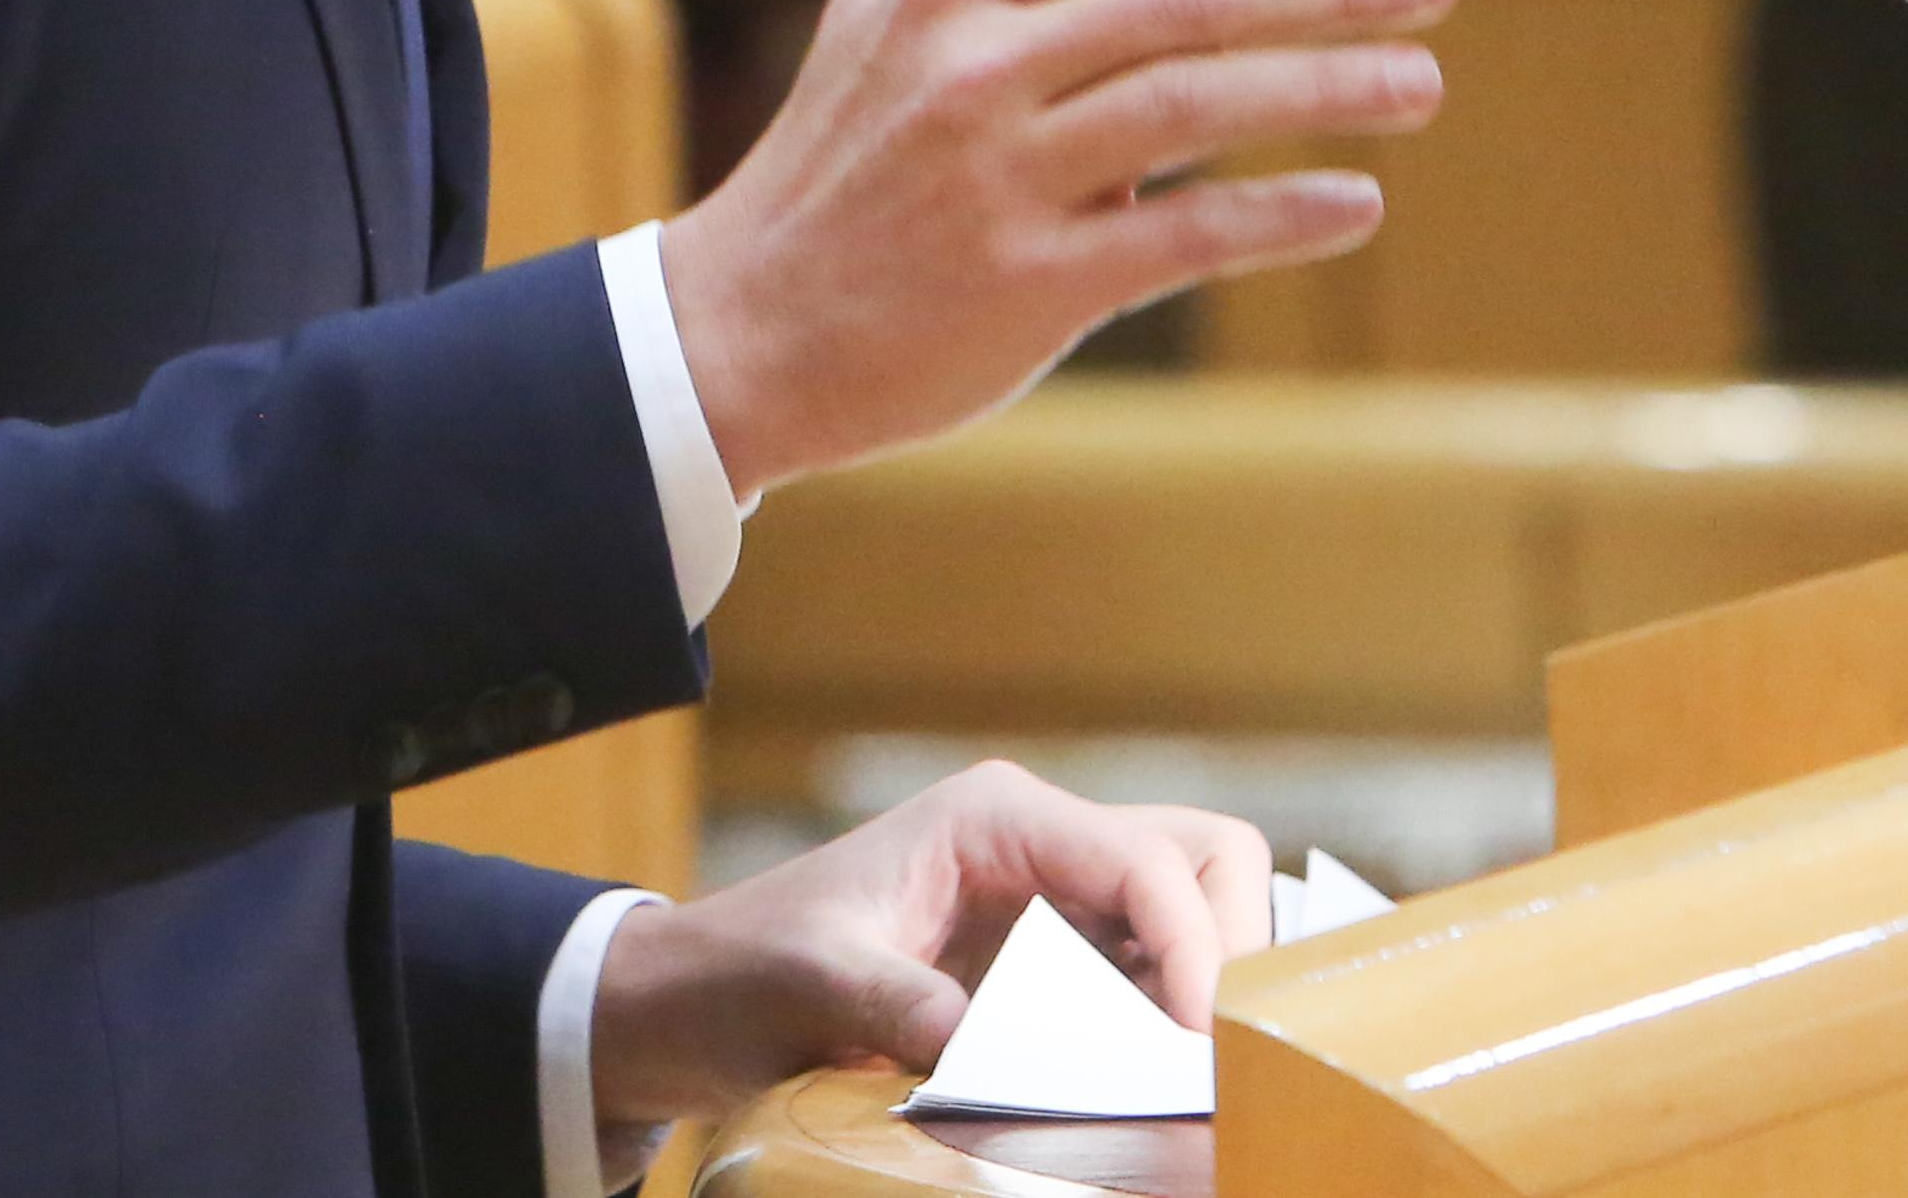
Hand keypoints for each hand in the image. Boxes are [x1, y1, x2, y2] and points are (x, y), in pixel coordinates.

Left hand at [588, 763, 1270, 1135]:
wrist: (680, 1005)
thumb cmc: (738, 973)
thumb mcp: (814, 985)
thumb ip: (907, 1010)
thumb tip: (993, 1054)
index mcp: (998, 817)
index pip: (1152, 862)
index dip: (1198, 950)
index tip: (1197, 1048)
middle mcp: (1043, 846)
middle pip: (1205, 865)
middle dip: (1227, 953)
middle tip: (1208, 1059)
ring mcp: (1052, 904)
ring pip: (1191, 922)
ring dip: (1202, 995)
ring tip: (1181, 1084)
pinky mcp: (1047, 966)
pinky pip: (1146, 982)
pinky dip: (1162, 1032)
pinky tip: (1139, 1090)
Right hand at [658, 0, 1452, 495]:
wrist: (745, 328)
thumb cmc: (843, 148)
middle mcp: (972, 68)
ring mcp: (998, 179)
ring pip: (1197, 107)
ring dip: (1328, 88)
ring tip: (1421, 83)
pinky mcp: (1025, 287)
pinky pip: (1182, 237)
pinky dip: (1279, 215)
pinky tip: (1354, 201)